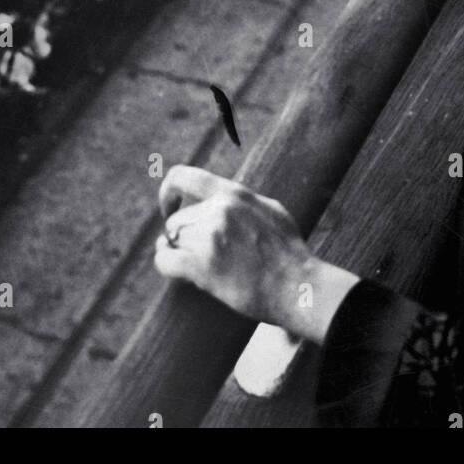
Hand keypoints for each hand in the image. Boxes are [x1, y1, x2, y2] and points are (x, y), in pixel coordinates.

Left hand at [154, 166, 357, 342]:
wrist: (297, 286)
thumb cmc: (288, 252)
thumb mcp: (269, 210)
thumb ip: (241, 201)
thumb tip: (219, 198)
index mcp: (234, 193)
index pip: (183, 177)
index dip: (167, 192)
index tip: (168, 209)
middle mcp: (219, 209)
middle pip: (177, 221)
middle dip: (182, 238)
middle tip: (195, 253)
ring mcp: (210, 237)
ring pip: (173, 241)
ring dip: (178, 253)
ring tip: (196, 266)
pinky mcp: (203, 266)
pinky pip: (165, 261)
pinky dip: (165, 265)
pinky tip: (173, 269)